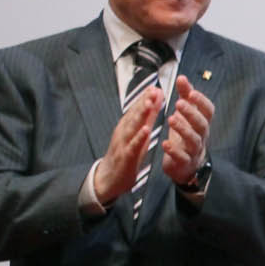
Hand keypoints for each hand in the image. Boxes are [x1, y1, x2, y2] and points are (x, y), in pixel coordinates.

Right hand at [93, 86, 162, 203]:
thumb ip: (147, 117)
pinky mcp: (125, 156)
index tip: (155, 87)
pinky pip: (133, 146)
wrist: (109, 178)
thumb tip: (155, 98)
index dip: (145, 98)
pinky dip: (139, 137)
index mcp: (127, 126)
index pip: (137, 109)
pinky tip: (146, 130)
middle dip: (143, 102)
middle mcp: (123, 132)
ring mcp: (123, 143)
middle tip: (153, 90)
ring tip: (150, 104)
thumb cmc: (125, 154)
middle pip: (134, 115)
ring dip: (140, 115)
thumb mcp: (139, 134)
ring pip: (132, 127)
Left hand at [161, 75, 214, 187]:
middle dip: (191, 113)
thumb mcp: (186, 115)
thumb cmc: (185, 135)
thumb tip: (182, 78)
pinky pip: (182, 157)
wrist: (186, 165)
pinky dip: (174, 151)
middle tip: (179, 103)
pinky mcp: (184, 163)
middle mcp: (201, 136)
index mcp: (202, 123)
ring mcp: (194, 150)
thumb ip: (185, 96)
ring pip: (194, 140)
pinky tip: (165, 143)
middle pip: (202, 124)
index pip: (208, 111)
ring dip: (183, 129)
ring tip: (170, 119)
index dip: (201, 101)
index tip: (191, 92)